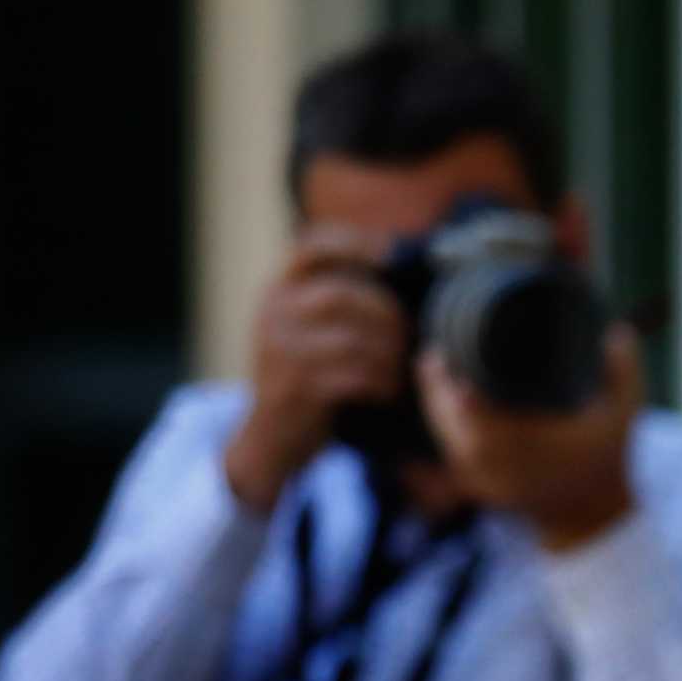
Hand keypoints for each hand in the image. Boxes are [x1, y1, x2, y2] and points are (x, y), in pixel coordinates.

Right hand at [223, 227, 406, 512]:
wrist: (272, 437)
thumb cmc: (307, 379)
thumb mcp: (308, 332)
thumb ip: (337, 303)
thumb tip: (399, 272)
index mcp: (278, 292)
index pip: (310, 249)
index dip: (353, 243)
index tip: (392, 252)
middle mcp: (272, 314)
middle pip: (339, 295)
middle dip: (385, 313)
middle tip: (409, 335)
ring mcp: (280, 351)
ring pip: (349, 339)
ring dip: (388, 353)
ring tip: (402, 367)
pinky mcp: (294, 389)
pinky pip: (351, 377)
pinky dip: (380, 382)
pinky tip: (389, 390)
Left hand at [415, 321, 643, 551]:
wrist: (592, 518)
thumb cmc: (607, 462)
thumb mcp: (623, 416)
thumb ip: (623, 373)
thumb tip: (620, 329)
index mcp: (526, 443)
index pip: (472, 411)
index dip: (452, 385)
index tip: (445, 354)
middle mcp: (499, 461)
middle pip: (448, 420)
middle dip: (435, 388)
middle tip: (434, 355)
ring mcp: (487, 477)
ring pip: (445, 436)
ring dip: (434, 404)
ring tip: (432, 370)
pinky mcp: (481, 484)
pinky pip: (451, 450)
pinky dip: (443, 425)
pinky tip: (443, 403)